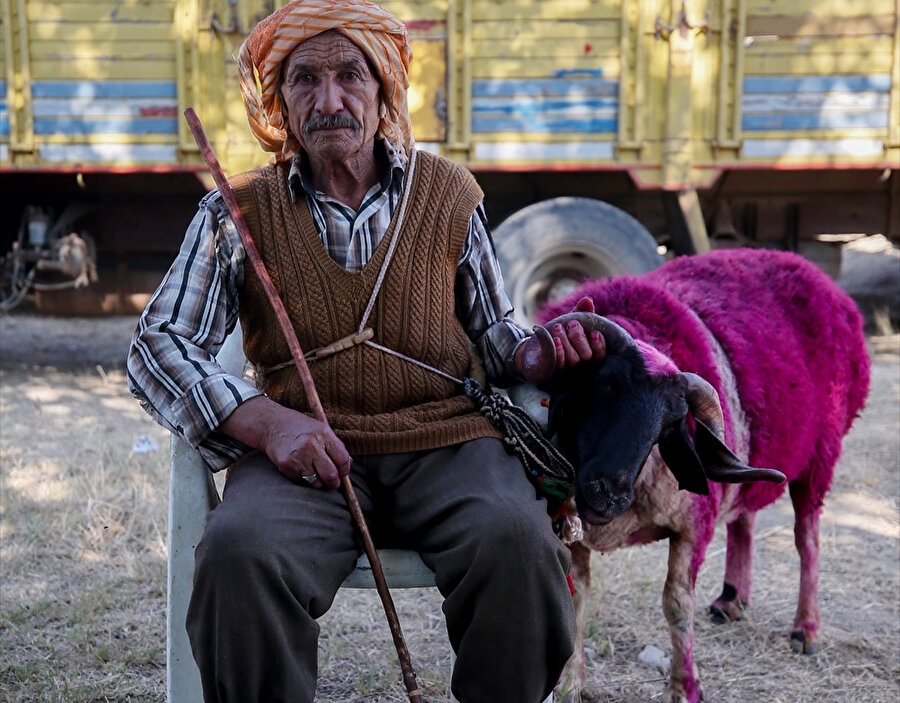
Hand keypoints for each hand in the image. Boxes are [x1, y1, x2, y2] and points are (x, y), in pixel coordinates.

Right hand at [221, 396, 350, 488]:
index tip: (342, 473)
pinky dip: (304, 479)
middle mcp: (311, 445)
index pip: (342, 459)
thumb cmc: (300, 427)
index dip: (345, 470)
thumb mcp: (321, 429)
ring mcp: (297, 456)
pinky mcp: (286, 466)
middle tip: (332, 482)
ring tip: (314, 472)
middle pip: (331, 475)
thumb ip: (336, 446)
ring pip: (316, 482)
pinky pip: (301, 482)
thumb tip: (348, 465)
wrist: (272, 424)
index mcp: (323, 434)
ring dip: (318, 482)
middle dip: (334, 482)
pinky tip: (300, 468)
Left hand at [513, 296, 605, 382]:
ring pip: (572, 360)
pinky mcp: (551, 373)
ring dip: (566, 341)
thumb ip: (581, 312)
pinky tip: (555, 340)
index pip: (600, 355)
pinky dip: (558, 351)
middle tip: (572, 324)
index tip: (594, 332)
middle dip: (579, 338)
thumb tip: (588, 300)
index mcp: (588, 355)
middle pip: (586, 357)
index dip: (599, 345)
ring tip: (557, 327)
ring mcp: (566, 372)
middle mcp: (580, 366)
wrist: (536, 345)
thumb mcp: (570, 321)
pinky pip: (558, 365)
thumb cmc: (559, 334)